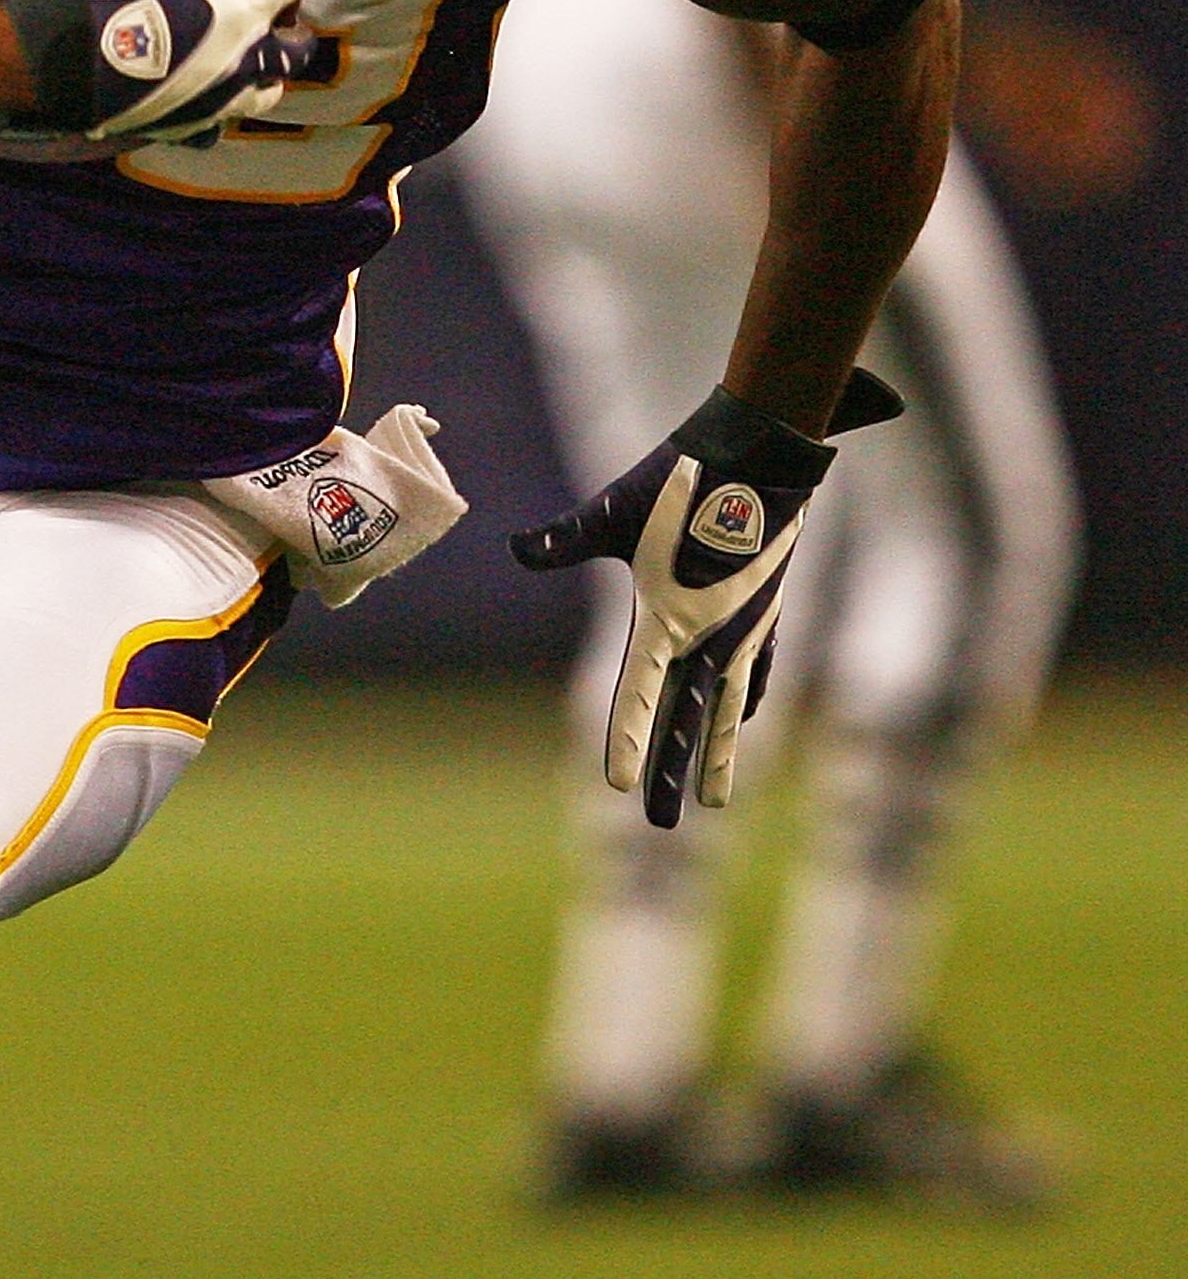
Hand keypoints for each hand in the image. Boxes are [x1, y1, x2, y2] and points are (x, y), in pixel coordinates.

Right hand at [5, 0, 339, 141]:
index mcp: (241, 9)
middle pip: (291, 54)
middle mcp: (240, 59)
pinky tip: (207, 115)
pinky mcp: (183, 126)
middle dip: (298, 40)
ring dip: (266, 82)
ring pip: (261, 97)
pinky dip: (214, 119)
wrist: (63, 64)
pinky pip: (211, 129)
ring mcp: (215, 99)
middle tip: (295, 30)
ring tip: (261, 74)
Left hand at [510, 371, 901, 826]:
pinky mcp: (763, 611)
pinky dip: (745, 701)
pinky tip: (746, 720)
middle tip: (659, 826)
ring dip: (717, 753)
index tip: (619, 789)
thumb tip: (514, 547)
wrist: (762, 451)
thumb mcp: (614, 511)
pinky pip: (754, 671)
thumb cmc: (681, 476)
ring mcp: (741, 627)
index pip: (639, 692)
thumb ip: (566, 538)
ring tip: (716, 803)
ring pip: (726, 707)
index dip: (626, 739)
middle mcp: (708, 634)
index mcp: (666, 616)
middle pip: (685, 719)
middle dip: (671, 774)